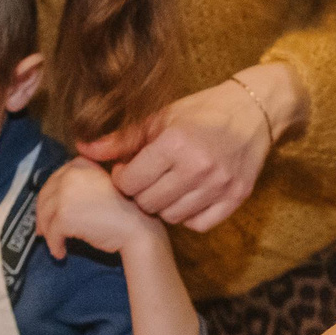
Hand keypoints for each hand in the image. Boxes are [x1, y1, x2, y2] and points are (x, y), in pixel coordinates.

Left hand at [34, 157, 152, 257]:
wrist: (138, 226)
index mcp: (80, 164)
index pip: (54, 180)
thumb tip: (54, 200)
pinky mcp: (64, 215)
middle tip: (43, 231)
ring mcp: (65, 194)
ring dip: (48, 232)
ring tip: (55, 244)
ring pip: (45, 215)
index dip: (49, 198)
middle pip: (45, 196)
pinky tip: (61, 253)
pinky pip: (52, 233)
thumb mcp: (101, 185)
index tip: (49, 212)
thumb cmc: (124, 210)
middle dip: (43, 215)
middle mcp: (70, 174)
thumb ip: (80, 184)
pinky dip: (54, 245)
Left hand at [81, 77, 273, 232]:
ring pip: (171, 217)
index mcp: (175, 142)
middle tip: (146, 180)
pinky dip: (188, 215)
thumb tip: (82, 150)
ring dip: (163, 206)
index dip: (122, 178)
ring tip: (166, 187)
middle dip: (140, 194)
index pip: (130, 181)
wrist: (254, 110)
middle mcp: (198, 166)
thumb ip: (122, 139)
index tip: (128, 170)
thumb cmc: (202, 111)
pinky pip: (198, 224)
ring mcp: (220, 184)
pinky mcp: (237, 197)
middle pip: (148, 203)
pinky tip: (187, 197)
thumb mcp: (161, 118)